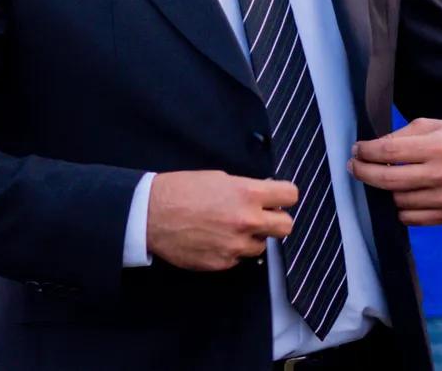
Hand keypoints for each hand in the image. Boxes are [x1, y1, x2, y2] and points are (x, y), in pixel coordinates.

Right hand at [146, 170, 296, 270]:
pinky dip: (231, 251)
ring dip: (251, 239)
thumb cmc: (182, 191)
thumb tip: (263, 197)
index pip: (290, 196)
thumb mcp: (221, 179)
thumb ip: (247, 189)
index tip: (278, 199)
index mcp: (249, 194)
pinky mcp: (221, 263)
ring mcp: (235, 245)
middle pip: (286, 227)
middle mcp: (247, 221)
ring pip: (261, 246)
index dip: (284, 197)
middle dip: (276, 222)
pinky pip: (238, 258)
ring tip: (229, 230)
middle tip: (262, 219)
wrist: (150, 215)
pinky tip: (215, 240)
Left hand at [350, 118, 441, 225]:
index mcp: (437, 147)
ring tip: (385, 180)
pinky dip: (400, 208)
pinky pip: (409, 218)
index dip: (366, 152)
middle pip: (387, 180)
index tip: (357, 150)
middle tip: (355, 166)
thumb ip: (403, 135)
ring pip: (397, 201)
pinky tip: (402, 196)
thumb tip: (373, 149)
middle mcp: (441, 174)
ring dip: (385, 191)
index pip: (389, 152)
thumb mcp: (436, 126)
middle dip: (364, 172)